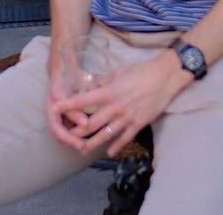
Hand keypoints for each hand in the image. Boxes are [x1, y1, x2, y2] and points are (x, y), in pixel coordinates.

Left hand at [48, 50, 191, 156]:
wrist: (166, 76)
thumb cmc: (143, 71)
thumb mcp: (120, 72)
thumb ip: (103, 81)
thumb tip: (89, 86)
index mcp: (110, 92)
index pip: (83, 101)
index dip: (68, 105)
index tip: (55, 108)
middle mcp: (115, 107)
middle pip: (90, 124)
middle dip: (76, 132)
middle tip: (67, 136)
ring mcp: (127, 117)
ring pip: (104, 135)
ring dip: (91, 144)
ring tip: (82, 149)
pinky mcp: (138, 123)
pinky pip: (124, 139)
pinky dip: (115, 147)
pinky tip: (108, 152)